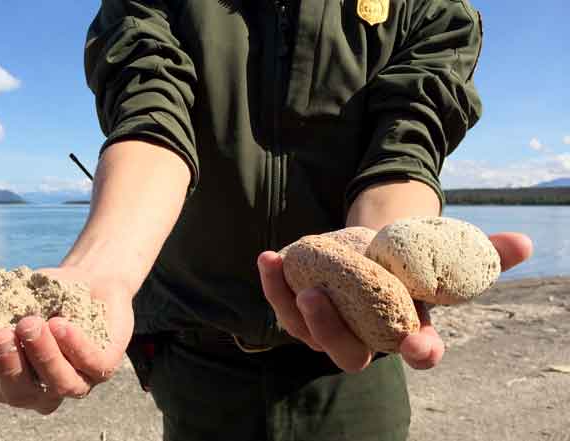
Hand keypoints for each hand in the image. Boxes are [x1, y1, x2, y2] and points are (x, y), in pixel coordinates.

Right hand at [0, 266, 133, 413]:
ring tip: (31, 322)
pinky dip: (75, 346)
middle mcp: (38, 390)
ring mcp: (74, 382)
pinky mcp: (104, 368)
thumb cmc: (39, 296)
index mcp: (3, 378)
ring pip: (57, 384)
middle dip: (6, 363)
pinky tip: (61, 324)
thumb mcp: (0, 299)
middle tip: (0, 332)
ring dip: (41, 354)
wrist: (87, 279)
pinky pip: (91, 365)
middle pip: (17, 392)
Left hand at [259, 232, 532, 372]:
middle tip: (317, 298)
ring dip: (292, 304)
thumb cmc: (410, 262)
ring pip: (308, 331)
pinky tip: (269, 258)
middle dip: (331, 331)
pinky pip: (284, 305)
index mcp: (406, 333)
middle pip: (348, 354)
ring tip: (282, 268)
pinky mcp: (301, 312)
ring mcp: (329, 330)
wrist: (372, 252)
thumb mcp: (442, 256)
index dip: (419, 350)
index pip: (418, 352)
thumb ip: (480, 255)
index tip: (419, 343)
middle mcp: (365, 340)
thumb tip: (523, 243)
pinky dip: (274, 284)